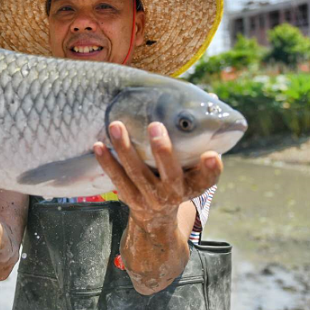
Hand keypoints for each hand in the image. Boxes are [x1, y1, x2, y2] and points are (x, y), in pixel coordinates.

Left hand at [93, 121, 221, 230]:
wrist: (158, 214)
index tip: (211, 155)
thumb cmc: (179, 176)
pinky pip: (117, 180)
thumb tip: (209, 95)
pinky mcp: (131, 199)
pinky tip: (98, 145)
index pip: (208, 178)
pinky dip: (107, 162)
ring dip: (125, 149)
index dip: (210, 169)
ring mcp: (151, 198)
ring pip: (137, 173)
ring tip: (116, 126)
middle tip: (155, 125)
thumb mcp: (194, 163)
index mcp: (195, 184)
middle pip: (170, 174)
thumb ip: (199, 134)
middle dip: (163, 150)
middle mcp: (175, 194)